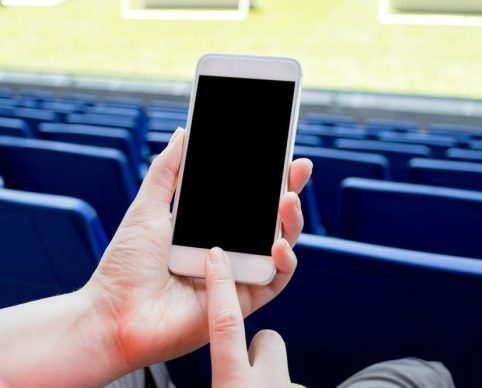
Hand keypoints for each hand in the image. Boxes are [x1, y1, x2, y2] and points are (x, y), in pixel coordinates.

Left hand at [88, 128, 311, 370]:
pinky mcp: (242, 300)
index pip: (247, 198)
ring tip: (288, 200)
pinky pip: (275, 281)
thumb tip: (182, 134)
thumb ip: (167, 172)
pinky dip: (285, 263)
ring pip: (280, 245)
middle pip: (269, 218)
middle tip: (299, 168)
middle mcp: (228, 248)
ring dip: (291, 222)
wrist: (114, 314)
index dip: (266, 177)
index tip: (280, 153)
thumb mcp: (147, 208)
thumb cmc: (126, 264)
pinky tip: (279, 245)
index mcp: (208, 226)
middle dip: (289, 192)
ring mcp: (237, 273)